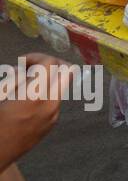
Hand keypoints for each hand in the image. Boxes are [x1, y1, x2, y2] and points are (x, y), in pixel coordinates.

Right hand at [0, 54, 74, 168]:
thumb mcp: (0, 95)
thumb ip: (12, 79)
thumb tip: (23, 70)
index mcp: (34, 96)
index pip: (51, 63)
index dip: (36, 56)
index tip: (21, 62)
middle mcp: (50, 105)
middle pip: (68, 71)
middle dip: (51, 64)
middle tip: (30, 68)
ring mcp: (54, 116)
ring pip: (61, 86)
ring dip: (47, 79)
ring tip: (23, 85)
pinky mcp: (52, 124)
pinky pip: (55, 100)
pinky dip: (45, 92)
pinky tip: (25, 101)